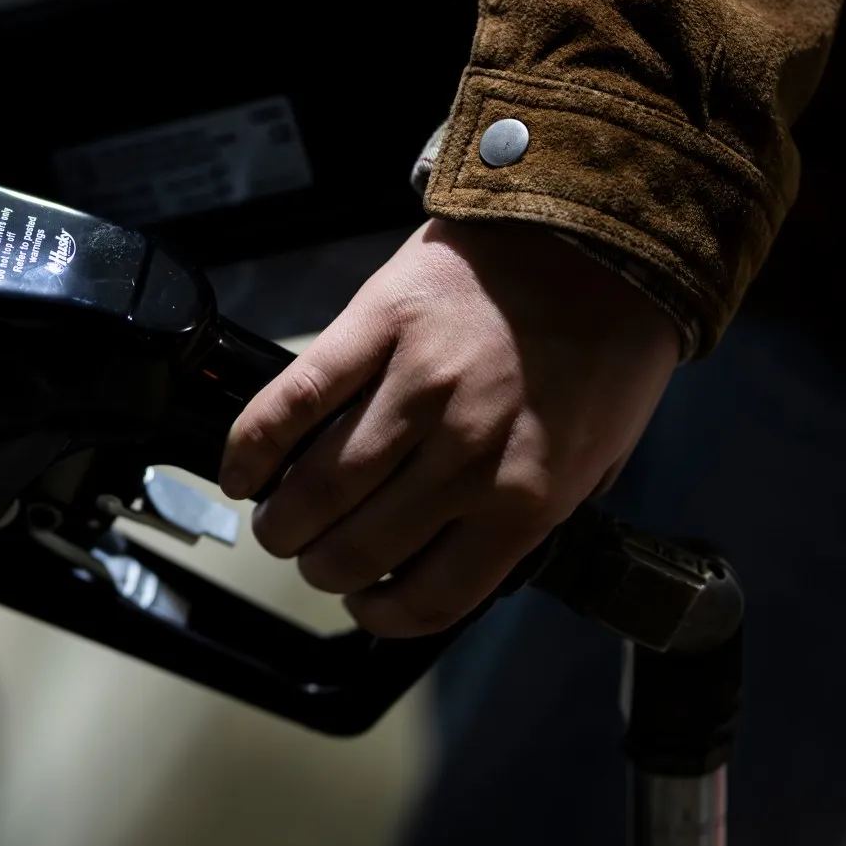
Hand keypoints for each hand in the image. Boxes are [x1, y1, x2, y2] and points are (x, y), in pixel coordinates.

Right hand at [218, 219, 679, 636]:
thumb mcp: (600, 459)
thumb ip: (534, 515)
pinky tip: (241, 474)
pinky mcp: (375, 327)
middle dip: (321, 568)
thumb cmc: (605, 344)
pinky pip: (296, 402)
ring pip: (319, 487)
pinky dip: (254, 447)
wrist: (601, 232)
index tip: (363, 604)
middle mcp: (468, 454)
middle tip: (311, 559)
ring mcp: (416, 388)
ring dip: (284, 521)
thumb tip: (466, 559)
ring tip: (277, 523)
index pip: (431, 596)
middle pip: (360, 548)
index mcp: (527, 496)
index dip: (381, 614)